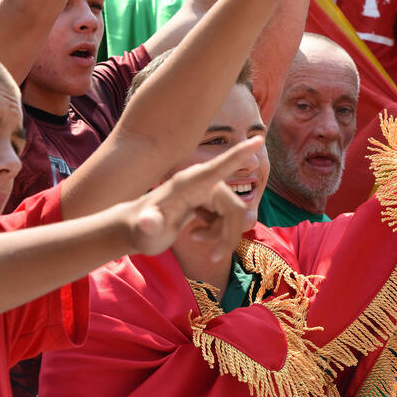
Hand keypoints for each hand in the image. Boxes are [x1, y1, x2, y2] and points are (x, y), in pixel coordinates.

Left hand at [128, 138, 263, 260]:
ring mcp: (207, 189)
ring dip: (222, 234)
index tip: (258, 139)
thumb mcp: (143, 231)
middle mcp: (202, 182)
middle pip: (234, 208)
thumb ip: (147, 225)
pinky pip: (229, 216)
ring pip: (234, 214)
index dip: (239, 154)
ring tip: (196, 239)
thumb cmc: (139, 229)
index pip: (219, 167)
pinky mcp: (210, 198)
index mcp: (190, 182)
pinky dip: (219, 231)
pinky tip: (198, 232)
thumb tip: (148, 223)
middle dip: (228, 235)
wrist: (138, 229)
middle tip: (215, 257)